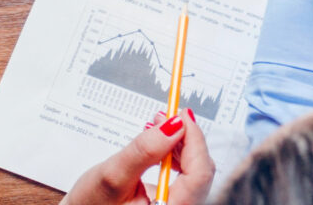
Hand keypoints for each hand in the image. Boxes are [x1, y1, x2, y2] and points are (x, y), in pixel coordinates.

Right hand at [60, 112, 213, 204]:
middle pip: (200, 172)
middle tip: (170, 115)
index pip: (199, 174)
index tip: (182, 115)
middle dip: (186, 139)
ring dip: (180, 145)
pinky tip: (162, 145)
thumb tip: (174, 125)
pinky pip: (184, 177)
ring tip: (161, 126)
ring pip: (194, 172)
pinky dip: (174, 156)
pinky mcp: (171, 202)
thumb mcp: (112, 175)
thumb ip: (144, 151)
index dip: (194, 140)